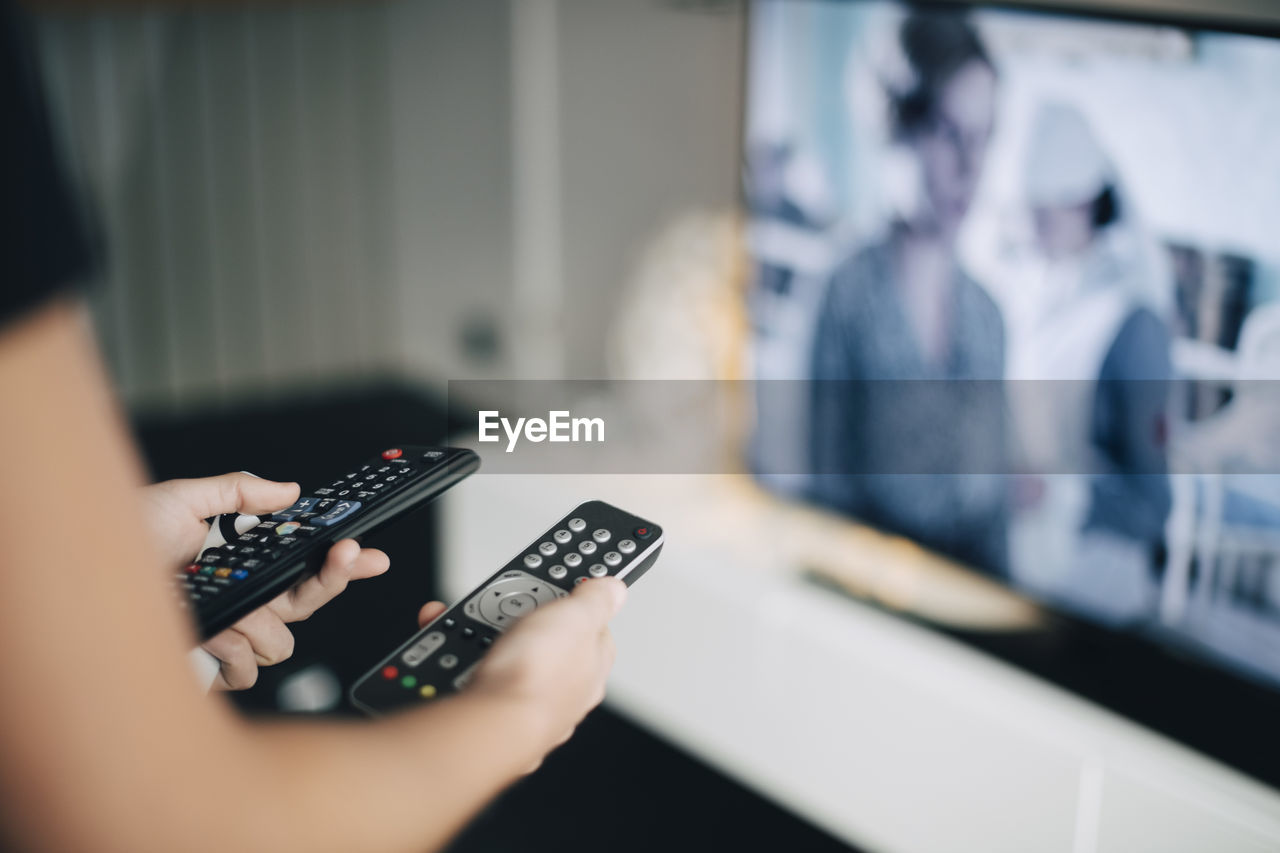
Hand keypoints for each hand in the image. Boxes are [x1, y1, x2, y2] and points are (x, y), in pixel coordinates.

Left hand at [142, 473, 390, 689]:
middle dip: (330, 579)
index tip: (369, 554)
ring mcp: (228, 635)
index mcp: (247, 566)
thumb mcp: (182, 499)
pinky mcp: (207, 662)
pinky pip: (244, 669)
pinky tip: (212, 631)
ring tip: (229, 603)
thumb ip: (238, 489)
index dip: (345, 564)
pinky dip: (231, 652)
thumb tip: (288, 490)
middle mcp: (244, 602)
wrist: (82, 577)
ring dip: (259, 621)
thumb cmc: (122, 539)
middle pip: (309, 605)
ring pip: (279, 643)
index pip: (307, 569)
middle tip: (341, 556)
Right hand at [416, 578, 625, 764]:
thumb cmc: (536, 678)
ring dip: (479, 634)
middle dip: (514, 615)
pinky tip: (451, 652)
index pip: (589, 626)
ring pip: (501, 653)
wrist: (487, 725)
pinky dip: (459, 659)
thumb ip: (596, 600)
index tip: (552, 581)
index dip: (571, 600)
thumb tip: (614, 589)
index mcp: (591, 665)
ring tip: (466, 623)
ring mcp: (526, 700)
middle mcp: (562, 689)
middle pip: (540, 637)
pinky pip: (472, 673)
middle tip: (500, 604)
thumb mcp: (575, 616)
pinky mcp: (491, 710)